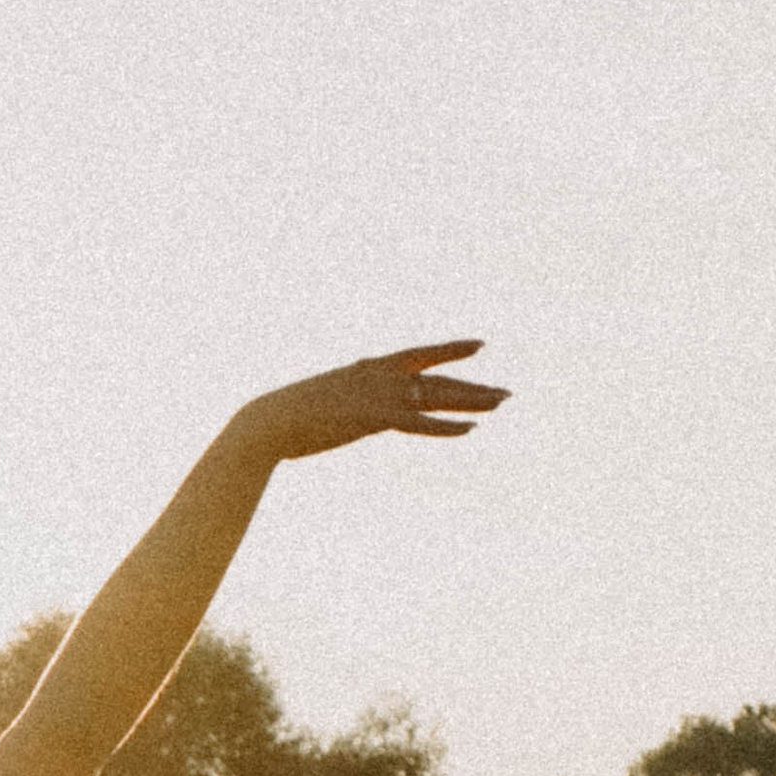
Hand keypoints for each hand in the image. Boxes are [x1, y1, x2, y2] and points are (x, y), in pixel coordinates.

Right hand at [234, 340, 508, 464]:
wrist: (269, 422)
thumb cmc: (288, 417)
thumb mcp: (324, 403)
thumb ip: (346, 403)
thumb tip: (349, 413)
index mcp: (369, 368)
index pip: (420, 355)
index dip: (452, 350)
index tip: (480, 346)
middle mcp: (381, 376)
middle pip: (438, 381)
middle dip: (474, 387)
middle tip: (506, 394)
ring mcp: (379, 395)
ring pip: (437, 396)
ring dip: (472, 400)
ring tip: (502, 403)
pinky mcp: (375, 418)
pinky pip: (419, 423)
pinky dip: (445, 426)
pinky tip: (470, 429)